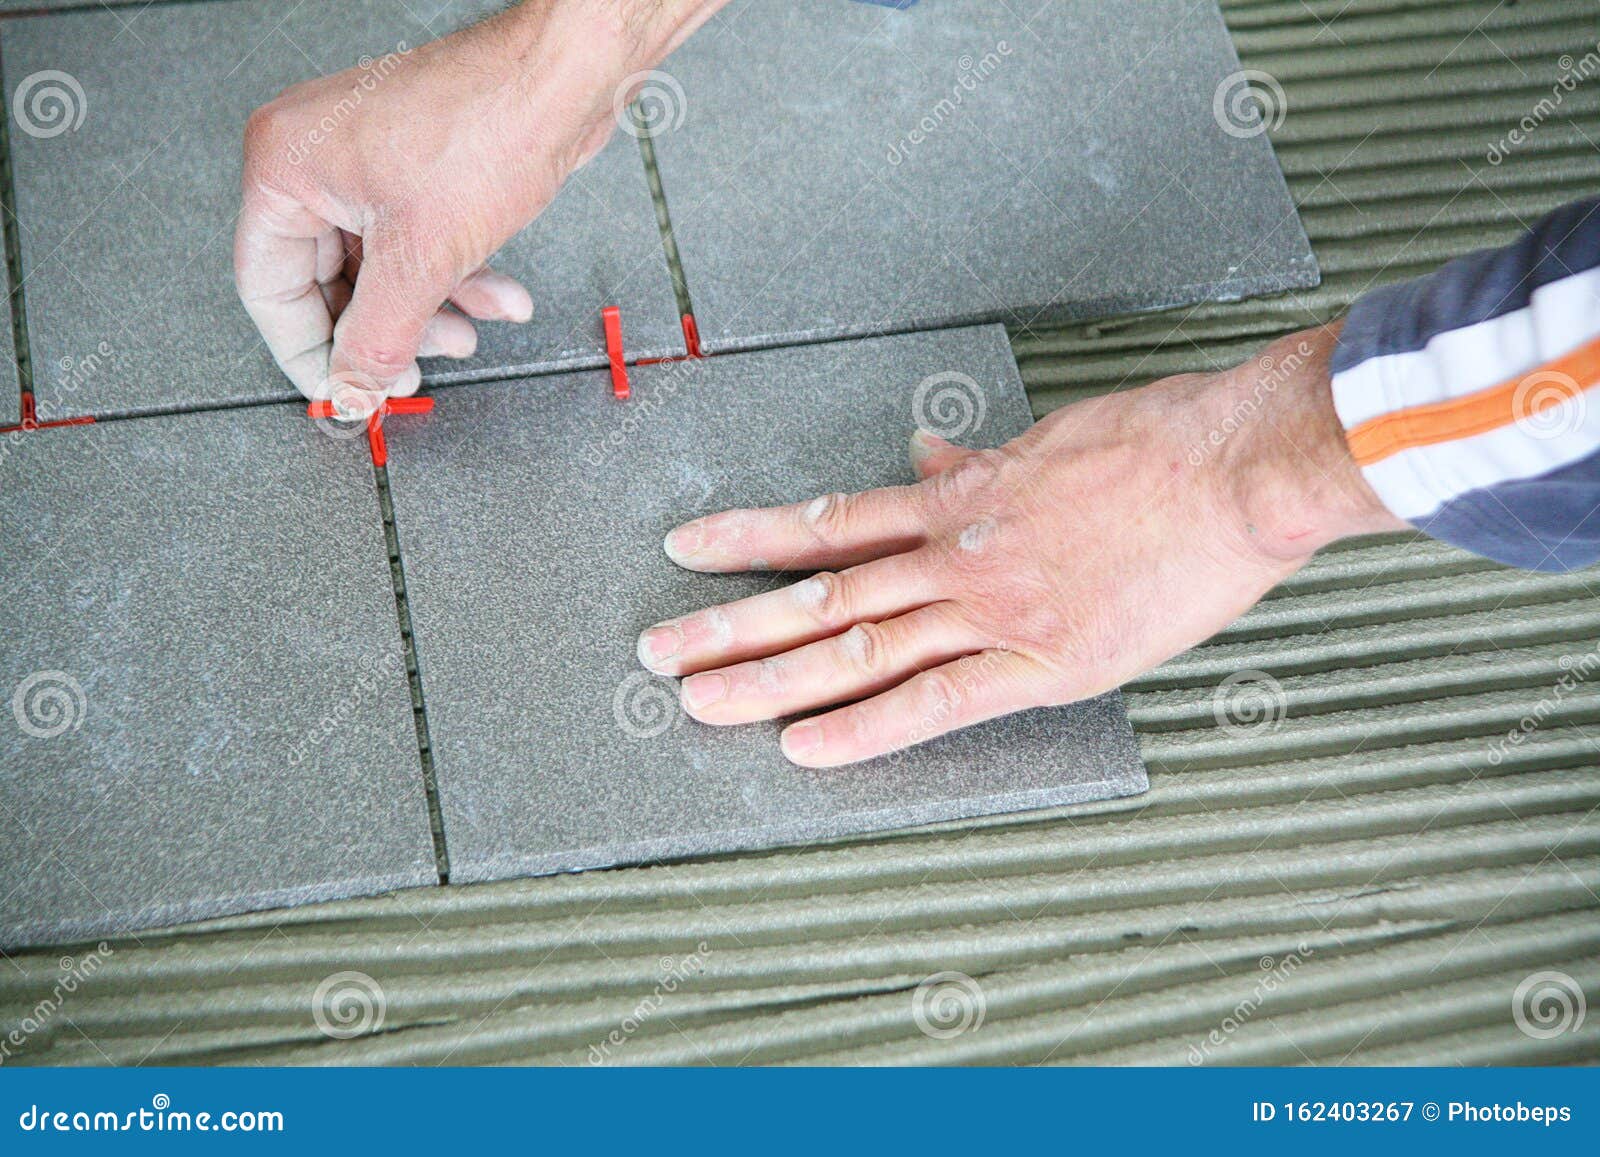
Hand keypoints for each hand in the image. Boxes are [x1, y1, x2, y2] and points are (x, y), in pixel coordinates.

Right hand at [234, 0, 723, 417]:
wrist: (564, 78)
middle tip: (418, 367)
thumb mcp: (423, 260)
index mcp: (284, 166)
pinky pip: (417, 241)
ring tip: (469, 334)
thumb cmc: (490, 124)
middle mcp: (315, 156)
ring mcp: (366, 159)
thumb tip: (352, 388)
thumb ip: (378, 337)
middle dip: (384, 330)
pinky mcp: (416, 166)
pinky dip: (456, 277)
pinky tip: (501, 296)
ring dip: (430, 311)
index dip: (308, 353)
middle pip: (329, 281)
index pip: (268, 288)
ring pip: (382, 267)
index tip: (344, 392)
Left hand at [637, 324, 1405, 766]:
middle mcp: (956, 555)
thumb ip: (979, 463)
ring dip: (769, 677)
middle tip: (657, 649)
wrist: (1235, 465)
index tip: (690, 547)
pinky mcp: (1043, 661)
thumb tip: (926, 459)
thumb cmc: (1157, 444)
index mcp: (960, 501)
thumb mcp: (1050, 440)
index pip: (830, 522)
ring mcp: (992, 609)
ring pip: (857, 646)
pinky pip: (937, 703)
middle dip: (730, 623)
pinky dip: (866, 727)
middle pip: (820, 592)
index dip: (751, 537)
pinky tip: (806, 747)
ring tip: (698, 700)